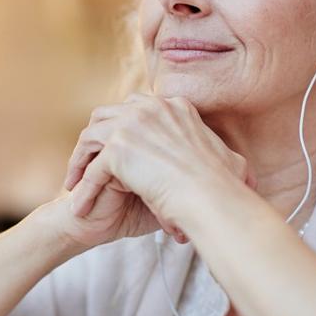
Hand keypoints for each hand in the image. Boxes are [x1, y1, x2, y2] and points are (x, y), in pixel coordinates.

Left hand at [64, 94, 254, 243]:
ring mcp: (133, 124)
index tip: (117, 152)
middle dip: (95, 138)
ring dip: (80, 160)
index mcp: (175, 107)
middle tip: (88, 163)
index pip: (137, 109)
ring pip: (91, 136)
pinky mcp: (118, 148)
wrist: (214, 198)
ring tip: (74, 184)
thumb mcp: (231, 162)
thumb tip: (241, 170)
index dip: (122, 130)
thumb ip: (222, 157)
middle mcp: (151, 107)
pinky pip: (92, 169)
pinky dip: (83, 188)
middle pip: (108, 115)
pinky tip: (80, 208)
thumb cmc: (226, 188)